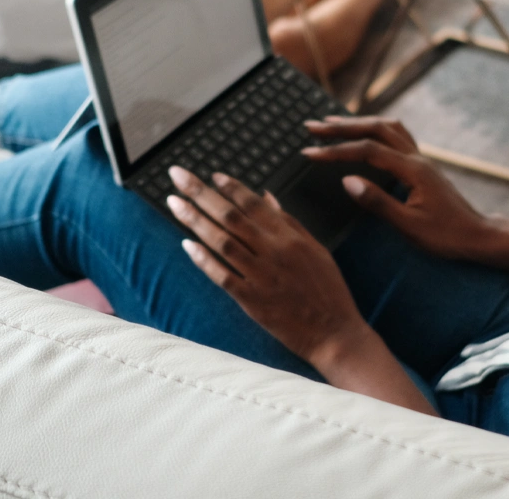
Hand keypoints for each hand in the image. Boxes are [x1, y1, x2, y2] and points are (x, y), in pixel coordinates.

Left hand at [166, 167, 368, 364]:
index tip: (211, 175)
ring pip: (222, 241)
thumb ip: (289, 222)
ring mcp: (261, 276)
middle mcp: (274, 252)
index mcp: (290, 237)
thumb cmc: (328, 291)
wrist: (335, 333)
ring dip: (195, 220)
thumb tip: (265, 196)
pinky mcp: (252, 300)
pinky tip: (187, 245)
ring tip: (174, 203)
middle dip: (201, 193)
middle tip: (177, 175)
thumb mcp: (316, 249)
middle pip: (231, 216)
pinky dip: (204, 260)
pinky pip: (222, 276)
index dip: (230, 187)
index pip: (254, 204)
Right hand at [301, 117, 493, 260]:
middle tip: (312, 126)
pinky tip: (366, 135)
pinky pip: (397, 137)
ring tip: (333, 124)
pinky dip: (376, 130)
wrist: (478, 236)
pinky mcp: (423, 167)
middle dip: (342, 126)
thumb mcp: (409, 225)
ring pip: (387, 128)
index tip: (310, 153)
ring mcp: (421, 160)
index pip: (367, 150)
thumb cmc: (446, 236)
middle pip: (376, 129)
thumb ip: (377, 202)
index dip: (336, 150)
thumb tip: (347, 180)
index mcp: (412, 169)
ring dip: (359, 123)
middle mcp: (417, 158)